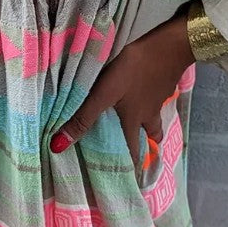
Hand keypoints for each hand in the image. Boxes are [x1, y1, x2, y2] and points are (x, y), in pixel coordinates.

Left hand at [49, 11, 194, 166]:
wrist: (169, 47)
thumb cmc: (134, 71)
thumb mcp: (104, 94)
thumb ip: (83, 118)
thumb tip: (58, 146)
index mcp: (133, 121)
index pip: (132, 150)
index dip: (130, 165)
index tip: (128, 179)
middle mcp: (148, 115)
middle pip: (148, 136)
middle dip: (143, 146)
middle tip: (137, 155)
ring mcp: (158, 98)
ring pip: (154, 119)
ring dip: (150, 126)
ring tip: (142, 127)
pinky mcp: (162, 83)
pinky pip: (155, 100)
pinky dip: (150, 103)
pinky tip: (143, 94)